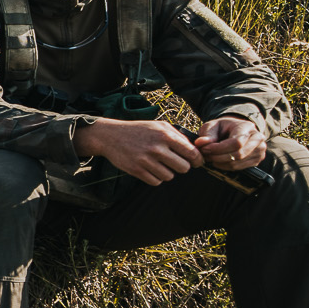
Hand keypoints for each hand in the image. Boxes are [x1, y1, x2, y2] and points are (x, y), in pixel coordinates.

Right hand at [77, 118, 203, 184]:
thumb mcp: (159, 126)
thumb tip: (196, 150)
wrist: (111, 135)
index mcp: (165, 135)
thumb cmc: (139, 130)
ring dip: (167, 172)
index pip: (192, 153)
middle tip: (175, 163)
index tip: (196, 162)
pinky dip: (155, 178)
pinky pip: (156, 182)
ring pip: (169, 176)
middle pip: (183, 168)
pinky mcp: (136, 170)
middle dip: (182, 167)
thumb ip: (178, 136)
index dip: (197, 160)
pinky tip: (150, 169)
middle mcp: (157, 148)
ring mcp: (146, 160)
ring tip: (159, 164)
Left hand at [195, 117, 265, 169]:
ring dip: (220, 163)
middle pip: (238, 155)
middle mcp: (257, 139)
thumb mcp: (213, 125)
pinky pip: (239, 168)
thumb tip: (200, 143)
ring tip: (210, 157)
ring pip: (237, 163)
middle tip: (205, 155)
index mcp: (247, 127)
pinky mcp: (257, 160)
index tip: (205, 149)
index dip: (219, 149)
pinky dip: (225, 166)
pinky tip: (219, 160)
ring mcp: (259, 150)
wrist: (236, 130)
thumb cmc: (224, 127)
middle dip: (217, 157)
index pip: (236, 142)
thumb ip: (207, 134)